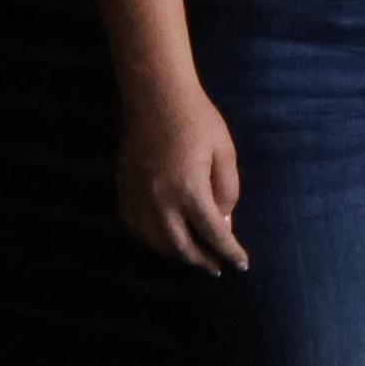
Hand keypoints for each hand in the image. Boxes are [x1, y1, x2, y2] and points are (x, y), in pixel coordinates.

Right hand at [115, 83, 248, 274]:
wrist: (155, 96)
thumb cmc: (197, 120)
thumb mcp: (224, 152)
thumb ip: (227, 191)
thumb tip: (224, 224)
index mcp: (190, 191)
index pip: (213, 234)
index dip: (229, 252)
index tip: (241, 264)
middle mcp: (161, 202)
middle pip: (181, 247)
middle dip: (201, 261)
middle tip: (216, 269)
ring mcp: (138, 198)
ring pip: (155, 242)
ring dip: (176, 254)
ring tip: (193, 256)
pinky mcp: (123, 190)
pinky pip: (135, 227)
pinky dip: (151, 239)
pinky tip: (163, 239)